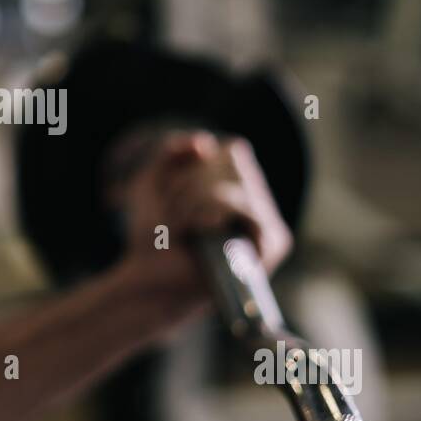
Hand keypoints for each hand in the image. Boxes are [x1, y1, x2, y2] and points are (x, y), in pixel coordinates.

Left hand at [107, 127, 293, 301]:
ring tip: (182, 227)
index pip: (234, 151)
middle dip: (191, 186)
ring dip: (196, 203)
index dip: (201, 165)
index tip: (174, 192)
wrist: (148, 276)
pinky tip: (199, 232)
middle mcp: (257, 202)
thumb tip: (206, 144)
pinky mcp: (273, 245)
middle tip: (174, 215)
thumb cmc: (153, 234)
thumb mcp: (152, 181)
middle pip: (236, 165)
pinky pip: (250, 210)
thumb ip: (173, 150)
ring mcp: (267, 224)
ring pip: (237, 187)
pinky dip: (216, 215)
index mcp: (237, 185)